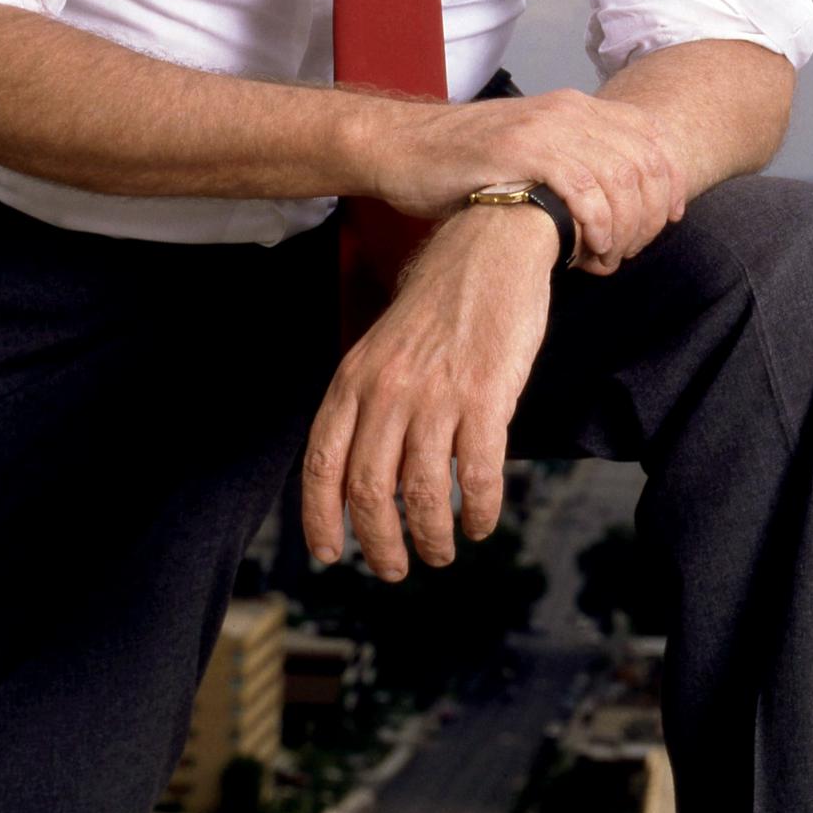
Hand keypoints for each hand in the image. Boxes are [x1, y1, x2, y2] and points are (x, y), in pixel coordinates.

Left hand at [301, 207, 558, 578]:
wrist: (490, 244)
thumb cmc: (440, 298)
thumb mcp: (383, 344)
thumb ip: (368, 400)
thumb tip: (363, 473)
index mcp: (355, 376)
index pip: (323, 463)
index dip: (321, 518)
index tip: (330, 554)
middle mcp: (388, 389)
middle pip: (370, 491)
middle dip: (380, 544)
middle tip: (394, 569)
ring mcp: (437, 394)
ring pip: (423, 494)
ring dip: (431, 537)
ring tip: (442, 551)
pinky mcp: (486, 396)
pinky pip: (478, 476)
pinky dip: (479, 511)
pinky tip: (482, 522)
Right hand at [363, 87, 684, 274]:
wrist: (403, 148)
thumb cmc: (463, 163)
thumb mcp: (530, 151)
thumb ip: (572, 163)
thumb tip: (615, 202)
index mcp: (576, 107)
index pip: (650, 136)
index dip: (669, 181)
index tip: (668, 220)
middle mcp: (568, 109)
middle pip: (644, 161)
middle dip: (649, 215)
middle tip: (629, 252)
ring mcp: (545, 126)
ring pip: (620, 177)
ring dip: (623, 228)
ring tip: (604, 258)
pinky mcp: (521, 149)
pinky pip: (584, 188)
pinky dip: (596, 225)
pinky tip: (585, 249)